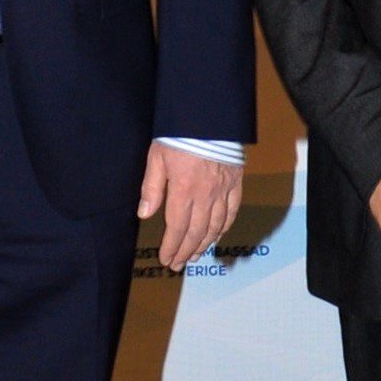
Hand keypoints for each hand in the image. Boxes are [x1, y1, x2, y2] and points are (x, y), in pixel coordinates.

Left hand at [139, 143, 244, 271]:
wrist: (209, 117)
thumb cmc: (179, 135)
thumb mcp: (157, 157)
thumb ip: (151, 187)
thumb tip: (144, 213)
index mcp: (183, 190)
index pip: (177, 227)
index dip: (171, 246)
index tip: (166, 258)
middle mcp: (205, 195)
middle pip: (196, 232)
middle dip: (185, 251)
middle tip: (178, 264)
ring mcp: (222, 191)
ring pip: (214, 226)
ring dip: (203, 244)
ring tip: (194, 255)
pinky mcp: (235, 184)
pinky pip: (231, 212)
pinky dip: (223, 228)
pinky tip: (216, 236)